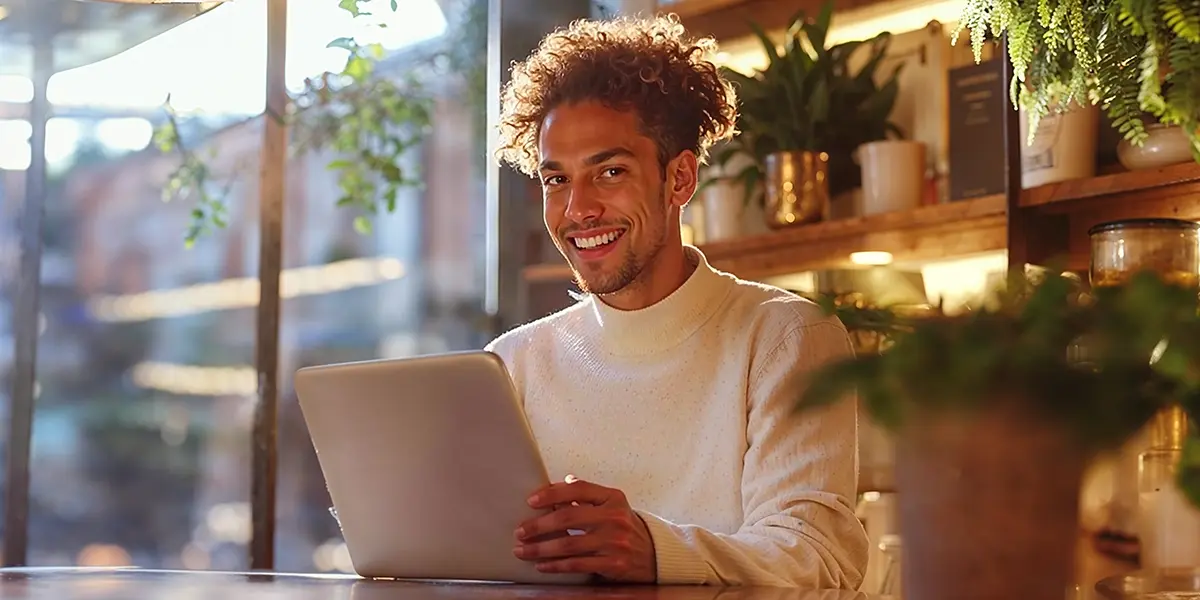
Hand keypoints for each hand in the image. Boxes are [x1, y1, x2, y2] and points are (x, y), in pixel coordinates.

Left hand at [514, 476, 656, 582]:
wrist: (652, 555)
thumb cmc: (624, 527)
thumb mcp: (612, 504)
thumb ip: (588, 494)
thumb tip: (562, 482)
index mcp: (612, 497)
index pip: (577, 489)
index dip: (551, 493)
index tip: (531, 501)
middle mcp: (614, 518)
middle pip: (568, 517)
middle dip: (538, 525)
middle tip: (520, 531)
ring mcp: (615, 542)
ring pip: (568, 544)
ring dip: (541, 548)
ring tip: (523, 550)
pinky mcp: (613, 564)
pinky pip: (577, 565)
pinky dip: (555, 565)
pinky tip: (542, 565)